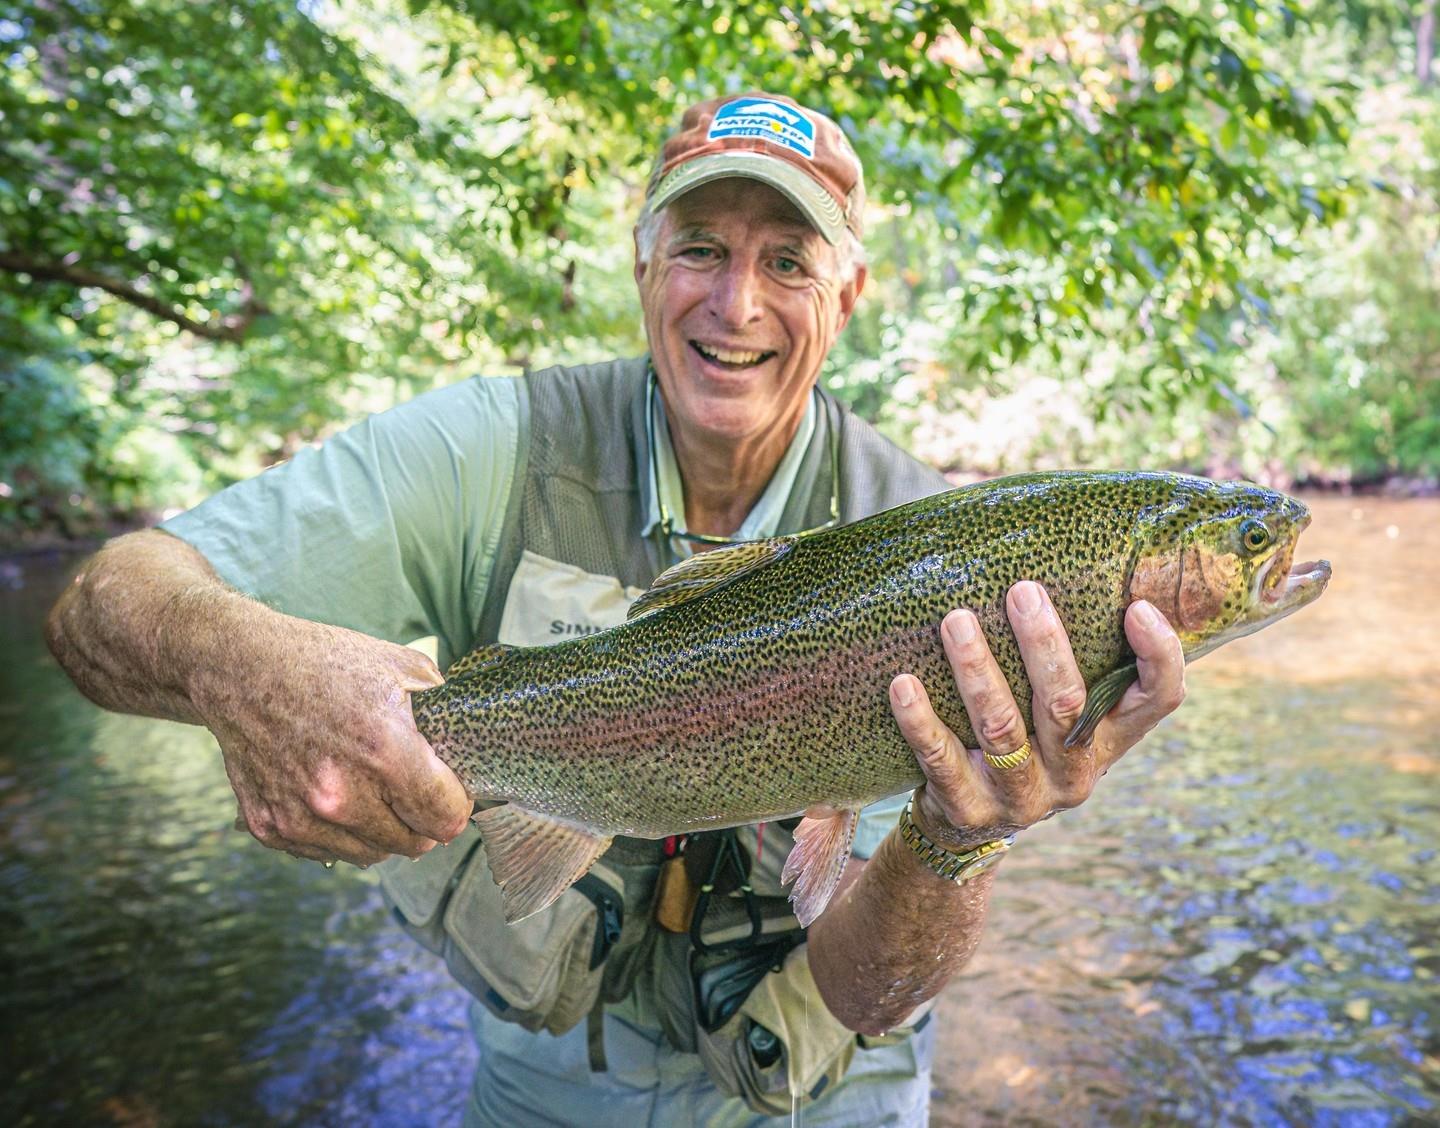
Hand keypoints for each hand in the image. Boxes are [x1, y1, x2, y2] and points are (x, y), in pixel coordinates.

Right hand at [197, 613, 471, 866]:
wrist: (238, 669)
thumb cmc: (323, 662)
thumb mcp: (399, 666)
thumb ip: (443, 707)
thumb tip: (470, 738)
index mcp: (384, 752)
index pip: (446, 817)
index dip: (457, 804)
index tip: (452, 789)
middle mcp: (342, 794)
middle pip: (415, 844)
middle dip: (423, 820)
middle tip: (416, 792)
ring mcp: (302, 817)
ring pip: (373, 854)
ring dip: (384, 832)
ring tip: (377, 792)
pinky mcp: (271, 828)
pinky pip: (329, 852)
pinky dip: (341, 833)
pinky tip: (338, 796)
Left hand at [889, 581, 1184, 849]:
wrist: (969, 822)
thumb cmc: (1024, 738)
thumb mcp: (1060, 711)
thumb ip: (1076, 659)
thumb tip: (1070, 560)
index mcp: (1109, 739)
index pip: (1158, 699)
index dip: (1157, 656)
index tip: (1136, 606)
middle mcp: (1075, 773)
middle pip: (1066, 705)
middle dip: (1043, 645)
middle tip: (1021, 591)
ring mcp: (1022, 797)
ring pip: (1002, 729)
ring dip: (977, 670)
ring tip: (955, 621)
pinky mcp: (968, 809)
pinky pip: (940, 759)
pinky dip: (920, 720)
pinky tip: (903, 684)